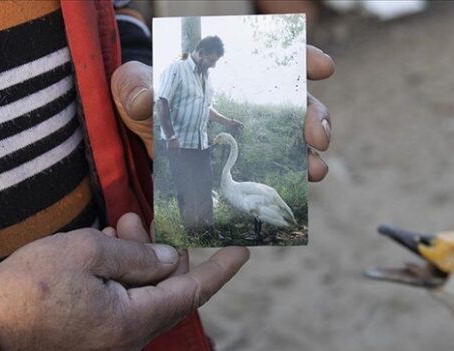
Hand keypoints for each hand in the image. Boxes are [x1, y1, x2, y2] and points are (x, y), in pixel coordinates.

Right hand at [0, 215, 248, 350]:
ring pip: (146, 297)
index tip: (242, 251)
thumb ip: (136, 255)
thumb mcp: (89, 251)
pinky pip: (126, 306)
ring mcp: (111, 345)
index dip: (218, 270)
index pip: (191, 293)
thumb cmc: (32, 282)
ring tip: (118, 225)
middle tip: (139, 220)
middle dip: (162, 254)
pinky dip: (124, 278)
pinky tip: (107, 249)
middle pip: (167, 294)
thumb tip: (167, 258)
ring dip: (139, 262)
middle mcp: (128, 341)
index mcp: (132, 322)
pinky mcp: (96, 342)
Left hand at [111, 46, 334, 181]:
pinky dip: (291, 175)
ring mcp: (250, 134)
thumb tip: (145, 100)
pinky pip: (274, 167)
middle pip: (295, 103)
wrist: (136, 132)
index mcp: (231, 73)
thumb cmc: (139, 99)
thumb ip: (134, 88)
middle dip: (315, 117)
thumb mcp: (131, 87)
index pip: (274, 62)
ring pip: (293, 139)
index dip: (303, 60)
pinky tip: (301, 186)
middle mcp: (250, 100)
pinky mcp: (243, 162)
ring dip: (309, 154)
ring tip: (316, 170)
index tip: (323, 67)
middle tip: (319, 137)